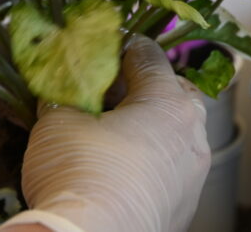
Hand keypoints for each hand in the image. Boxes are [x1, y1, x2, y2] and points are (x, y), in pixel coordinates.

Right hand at [0, 35, 209, 231]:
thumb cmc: (78, 172)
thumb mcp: (58, 117)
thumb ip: (64, 90)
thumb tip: (60, 83)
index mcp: (167, 102)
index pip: (149, 54)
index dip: (120, 44)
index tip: (101, 45)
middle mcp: (191, 134)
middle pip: (173, 91)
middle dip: (143, 84)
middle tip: (109, 88)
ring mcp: (192, 175)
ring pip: (176, 131)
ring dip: (150, 121)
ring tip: (113, 127)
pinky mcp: (183, 207)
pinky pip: (172, 165)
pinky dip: (152, 155)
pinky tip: (120, 163)